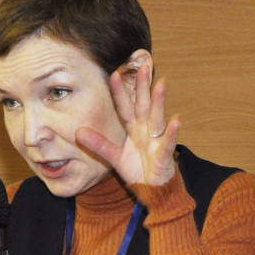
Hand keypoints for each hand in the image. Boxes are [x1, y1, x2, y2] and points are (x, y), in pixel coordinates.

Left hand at [76, 60, 178, 185]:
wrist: (153, 189)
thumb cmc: (137, 169)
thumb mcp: (114, 157)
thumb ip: (98, 144)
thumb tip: (78, 132)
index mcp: (134, 128)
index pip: (125, 107)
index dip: (120, 92)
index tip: (113, 74)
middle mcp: (146, 130)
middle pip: (144, 104)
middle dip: (143, 86)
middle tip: (143, 65)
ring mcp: (157, 140)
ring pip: (157, 117)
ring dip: (159, 101)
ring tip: (161, 83)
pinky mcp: (164, 154)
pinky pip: (168, 142)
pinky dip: (172, 132)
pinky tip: (176, 119)